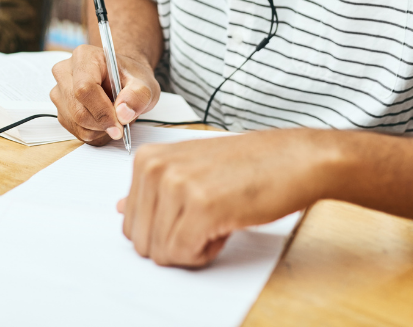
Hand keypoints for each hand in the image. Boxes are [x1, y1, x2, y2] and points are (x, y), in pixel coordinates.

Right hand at [50, 44, 159, 144]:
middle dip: (102, 123)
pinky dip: (93, 132)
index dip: (101, 111)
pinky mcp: (60, 109)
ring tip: (114, 116)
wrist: (121, 78)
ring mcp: (59, 91)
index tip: (119, 125)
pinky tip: (104, 121)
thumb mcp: (144, 83)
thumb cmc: (129, 77)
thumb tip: (123, 113)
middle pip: (78, 110)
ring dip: (99, 129)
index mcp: (84, 57)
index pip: (84, 88)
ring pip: (75, 123)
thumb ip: (138, 96)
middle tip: (122, 123)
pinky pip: (75, 130)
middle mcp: (65, 72)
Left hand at [117, 128, 335, 267]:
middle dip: (175, 243)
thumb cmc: (246, 165)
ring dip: (193, 247)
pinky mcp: (201, 206)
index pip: (129, 224)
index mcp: (146, 159)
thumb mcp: (189, 169)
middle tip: (207, 216)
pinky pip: (184, 255)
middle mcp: (155, 169)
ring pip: (162, 253)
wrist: (292, 159)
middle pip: (141, 242)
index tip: (192, 209)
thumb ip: (152, 191)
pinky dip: (206, 252)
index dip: (165, 230)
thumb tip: (120, 208)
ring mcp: (176, 186)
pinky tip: (225, 224)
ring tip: (218, 215)